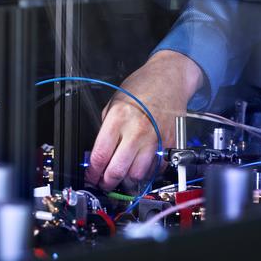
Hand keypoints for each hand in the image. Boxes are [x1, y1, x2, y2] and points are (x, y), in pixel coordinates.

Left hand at [84, 50, 203, 191]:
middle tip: (103, 183)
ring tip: (120, 178)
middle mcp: (136, 130)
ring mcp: (154, 139)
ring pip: (137, 174)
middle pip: (117, 169)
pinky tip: (139, 168)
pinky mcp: (169, 144)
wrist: (169, 78)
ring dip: (126, 181)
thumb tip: (100, 151)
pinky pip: (155, 168)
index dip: (93, 171)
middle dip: (107, 182)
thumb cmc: (142, 86)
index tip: (90, 176)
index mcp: (118, 118)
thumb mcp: (114, 101)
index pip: (101, 154)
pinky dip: (146, 173)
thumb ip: (106, 126)